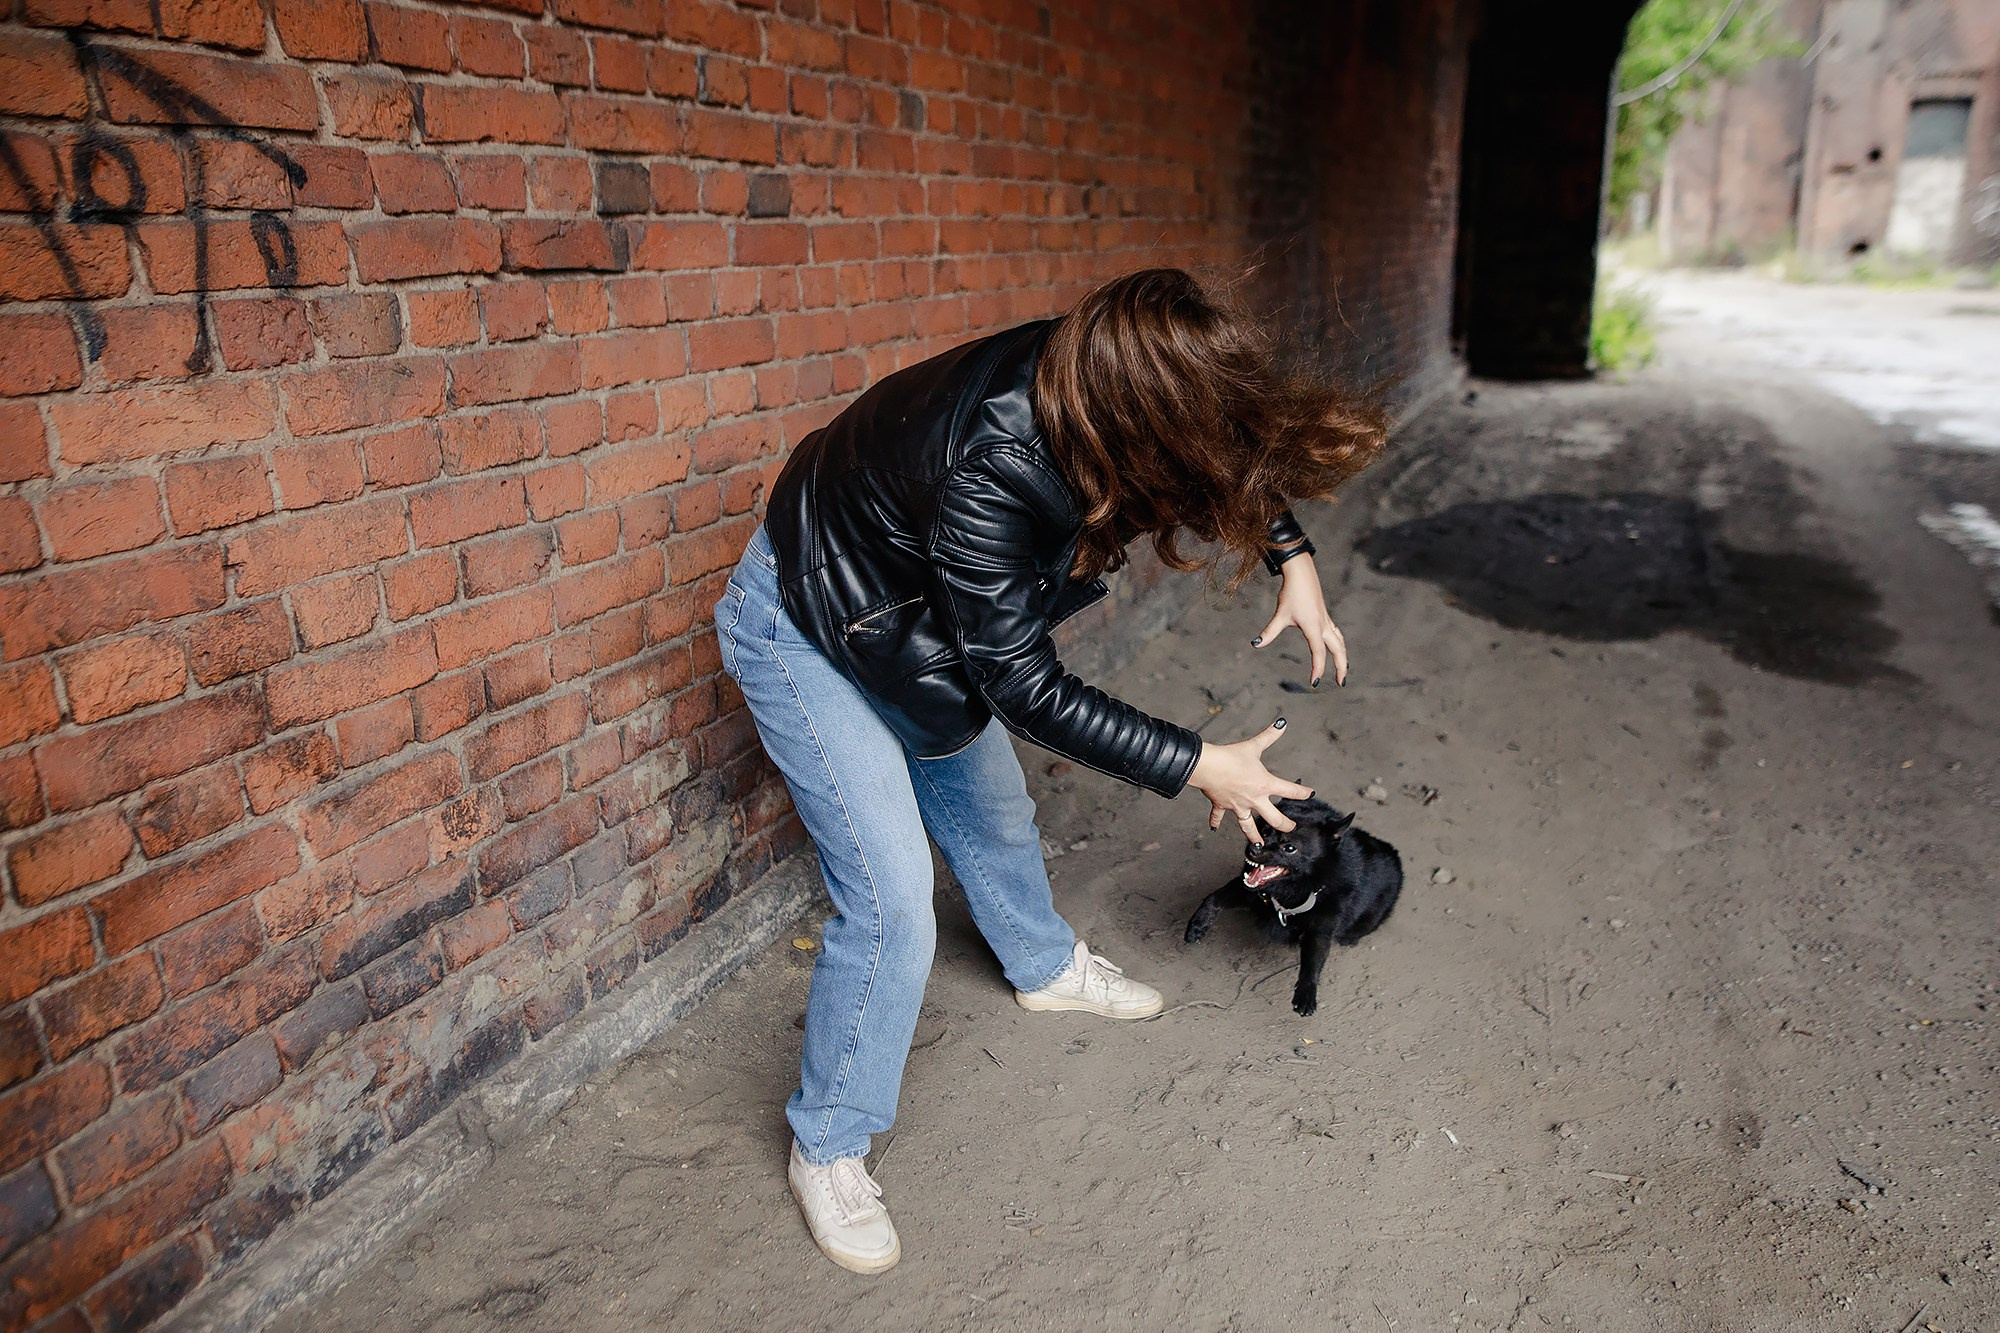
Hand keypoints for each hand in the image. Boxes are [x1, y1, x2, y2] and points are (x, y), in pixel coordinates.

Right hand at [1189, 718, 1313, 845]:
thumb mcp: (1253, 746)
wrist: (1208, 766)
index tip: (1309, 794)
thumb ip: (1269, 736)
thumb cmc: (1230, 758)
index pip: (1289, 791)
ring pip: (1248, 826)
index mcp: (1265, 785)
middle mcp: (1254, 799)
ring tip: (1260, 845)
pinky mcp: (1222, 806)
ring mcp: (1238, 806)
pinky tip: (1214, 828)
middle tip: (1291, 828)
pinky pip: (1218, 817)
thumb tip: (1281, 724)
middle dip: (1285, 825)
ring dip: (1255, 836)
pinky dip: (1215, 822)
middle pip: (1274, 818)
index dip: (1302, 793)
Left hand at [1252, 555, 1347, 687]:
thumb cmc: (1291, 593)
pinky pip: (1337, 634)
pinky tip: (1336, 649)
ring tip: (1343, 670)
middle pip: (1338, 650)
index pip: (1318, 653)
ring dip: (1343, 656)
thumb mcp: (1280, 615)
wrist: (1301, 572)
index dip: (1317, 669)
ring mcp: (1326, 620)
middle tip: (1341, 683)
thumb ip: (1269, 632)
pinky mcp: (1325, 616)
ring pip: (1340, 642)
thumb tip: (1255, 644)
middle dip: (1341, 667)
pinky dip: (1339, 645)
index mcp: (1314, 627)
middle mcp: (1323, 625)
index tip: (1313, 683)